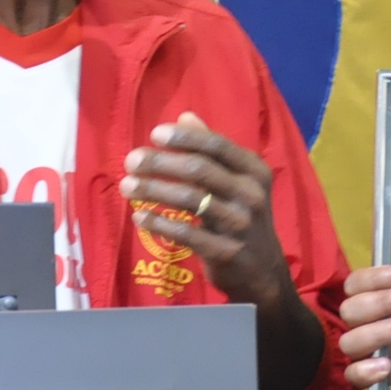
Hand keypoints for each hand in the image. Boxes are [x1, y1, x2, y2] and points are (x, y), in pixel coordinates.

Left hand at [121, 111, 293, 311]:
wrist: (263, 272)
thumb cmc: (244, 219)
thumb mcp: (238, 182)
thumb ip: (213, 151)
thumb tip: (185, 117)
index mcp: (254, 172)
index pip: (218, 146)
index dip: (185, 138)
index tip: (154, 134)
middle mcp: (251, 194)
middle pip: (199, 170)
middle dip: (161, 163)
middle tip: (131, 161)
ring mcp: (239, 224)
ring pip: (189, 199)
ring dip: (153, 190)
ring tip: (127, 186)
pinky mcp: (225, 252)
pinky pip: (185, 233)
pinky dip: (159, 223)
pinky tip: (139, 216)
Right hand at [339, 199, 390, 387]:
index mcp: (379, 293)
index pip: (355, 283)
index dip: (375, 279)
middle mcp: (370, 320)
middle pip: (350, 310)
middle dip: (380, 303)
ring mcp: (374, 349)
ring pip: (349, 343)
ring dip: (375, 334)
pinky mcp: (382, 376)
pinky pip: (354, 376)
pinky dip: (366, 371)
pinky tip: (387, 365)